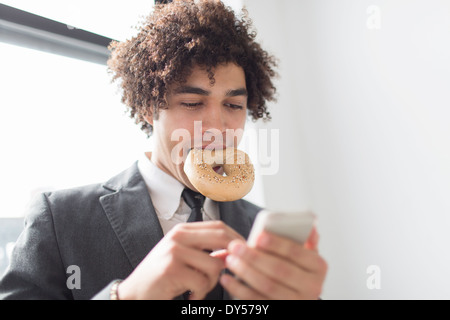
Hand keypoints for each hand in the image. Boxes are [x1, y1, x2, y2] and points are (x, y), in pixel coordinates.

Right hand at [118, 221, 243, 299]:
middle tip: (234, 271)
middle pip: (221, 238)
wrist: (133, 293)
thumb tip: (234, 252)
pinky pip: (202, 282)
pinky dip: (200, 293)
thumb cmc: (161, 277)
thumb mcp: (184, 258)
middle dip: (234, 256)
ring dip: (212, 283)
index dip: (236, 238)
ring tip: (199, 289)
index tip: (244, 253)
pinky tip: (190, 297)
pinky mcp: (172, 269)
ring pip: (215, 265)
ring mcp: (174, 251)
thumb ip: (205, 252)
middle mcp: (178, 236)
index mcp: (182, 230)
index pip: (218, 226)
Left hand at [219, 227, 327, 299]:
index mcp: (318, 267)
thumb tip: (309, 224)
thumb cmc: (299, 271)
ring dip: (245, 271)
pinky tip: (228, 279)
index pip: (296, 252)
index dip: (276, 244)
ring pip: (267, 286)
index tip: (257, 237)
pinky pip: (257, 301)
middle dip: (254, 257)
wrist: (298, 298)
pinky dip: (239, 290)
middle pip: (279, 270)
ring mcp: (296, 301)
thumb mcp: (308, 255)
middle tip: (236, 247)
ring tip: (230, 260)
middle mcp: (311, 286)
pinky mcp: (279, 311)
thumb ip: (307, 240)